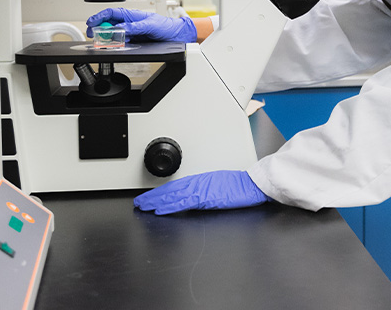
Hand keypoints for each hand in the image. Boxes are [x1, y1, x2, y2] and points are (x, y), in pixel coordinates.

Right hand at [86, 8, 196, 42]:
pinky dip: (116, 44)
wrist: (176, 36)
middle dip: (99, 28)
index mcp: (132, 14)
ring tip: (102, 42)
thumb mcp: (151, 25)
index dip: (100, 17)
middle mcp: (130, 22)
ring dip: (107, 38)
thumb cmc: (166, 26)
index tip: (91, 22)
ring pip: (114, 34)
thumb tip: (121, 28)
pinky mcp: (134, 40)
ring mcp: (131, 31)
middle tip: (92, 35)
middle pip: (109, 24)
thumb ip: (135, 26)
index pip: (112, 13)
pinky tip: (115, 46)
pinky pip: (121, 42)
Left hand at [134, 170, 269, 214]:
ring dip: (155, 202)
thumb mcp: (219, 187)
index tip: (148, 198)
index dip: (160, 193)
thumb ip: (204, 192)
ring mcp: (200, 189)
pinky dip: (169, 206)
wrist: (252, 184)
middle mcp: (197, 182)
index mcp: (200, 180)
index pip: (175, 187)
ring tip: (143, 207)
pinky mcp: (204, 197)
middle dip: (152, 197)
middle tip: (138, 203)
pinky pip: (182, 202)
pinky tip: (159, 211)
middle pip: (169, 190)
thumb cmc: (240, 187)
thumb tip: (193, 200)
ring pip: (172, 195)